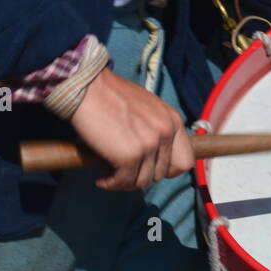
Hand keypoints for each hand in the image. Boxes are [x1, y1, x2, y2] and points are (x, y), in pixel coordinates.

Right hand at [71, 68, 194, 190]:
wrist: (86, 86)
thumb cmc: (109, 95)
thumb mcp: (146, 107)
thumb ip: (156, 128)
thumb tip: (154, 156)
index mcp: (172, 119)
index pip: (184, 161)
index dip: (167, 170)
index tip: (149, 169)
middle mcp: (165, 132)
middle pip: (161, 174)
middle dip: (141, 176)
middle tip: (123, 171)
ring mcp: (149, 145)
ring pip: (143, 181)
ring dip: (125, 182)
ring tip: (110, 174)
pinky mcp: (130, 156)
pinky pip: (124, 181)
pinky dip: (111, 184)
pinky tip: (101, 179)